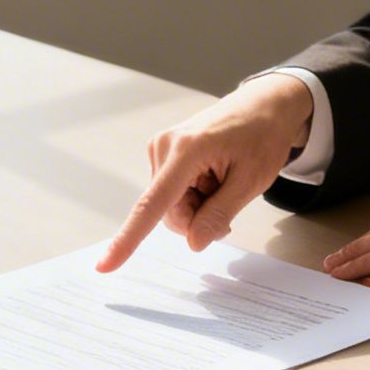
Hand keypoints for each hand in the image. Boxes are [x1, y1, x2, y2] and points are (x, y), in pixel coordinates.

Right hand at [98, 73, 313, 271]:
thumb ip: (219, 214)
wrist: (265, 104)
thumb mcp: (251, 181)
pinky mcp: (163, 152)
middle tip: (228, 200)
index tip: (104, 265)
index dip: (128, 239)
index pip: (152, 204)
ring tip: (222, 182)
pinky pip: (172, 192)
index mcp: (186, 150)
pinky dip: (194, 195)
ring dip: (198, 206)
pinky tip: (212, 177)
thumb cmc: (262, 135)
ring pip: (169, 206)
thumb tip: (193, 242)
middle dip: (197, 217)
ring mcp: (160, 148)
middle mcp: (163, 146)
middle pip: (167, 212)